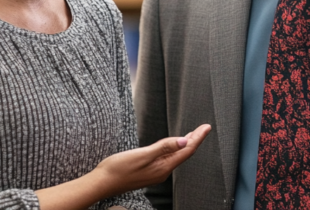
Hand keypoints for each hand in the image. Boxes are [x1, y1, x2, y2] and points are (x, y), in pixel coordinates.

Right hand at [94, 124, 211, 197]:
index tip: (207, 127)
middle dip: (195, 139)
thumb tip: (184, 141)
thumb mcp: (142, 155)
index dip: (198, 137)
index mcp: (163, 167)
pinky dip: (175, 149)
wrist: (102, 182)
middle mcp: (162, 172)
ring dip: (186, 144)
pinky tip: (174, 145)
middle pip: (184, 153)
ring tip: (194, 134)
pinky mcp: (149, 171)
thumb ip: (164, 147)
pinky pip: (168, 158)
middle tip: (205, 127)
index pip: (186, 150)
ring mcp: (156, 172)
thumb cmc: (119, 168)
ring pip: (176, 156)